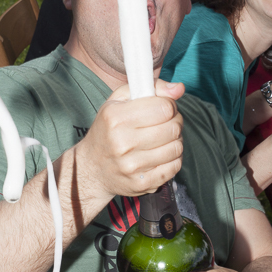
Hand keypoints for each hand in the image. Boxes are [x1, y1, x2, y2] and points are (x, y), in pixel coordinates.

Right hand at [76, 79, 184, 200]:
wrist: (92, 167)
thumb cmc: (108, 129)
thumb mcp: (119, 101)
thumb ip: (151, 88)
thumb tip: (179, 88)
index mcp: (116, 118)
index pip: (164, 107)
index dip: (169, 105)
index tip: (164, 108)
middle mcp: (122, 143)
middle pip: (173, 127)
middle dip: (175, 122)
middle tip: (166, 123)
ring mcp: (132, 166)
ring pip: (176, 147)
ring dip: (175, 141)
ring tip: (164, 138)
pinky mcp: (141, 183)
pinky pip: (174, 167)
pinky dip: (173, 158)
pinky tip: (162, 154)